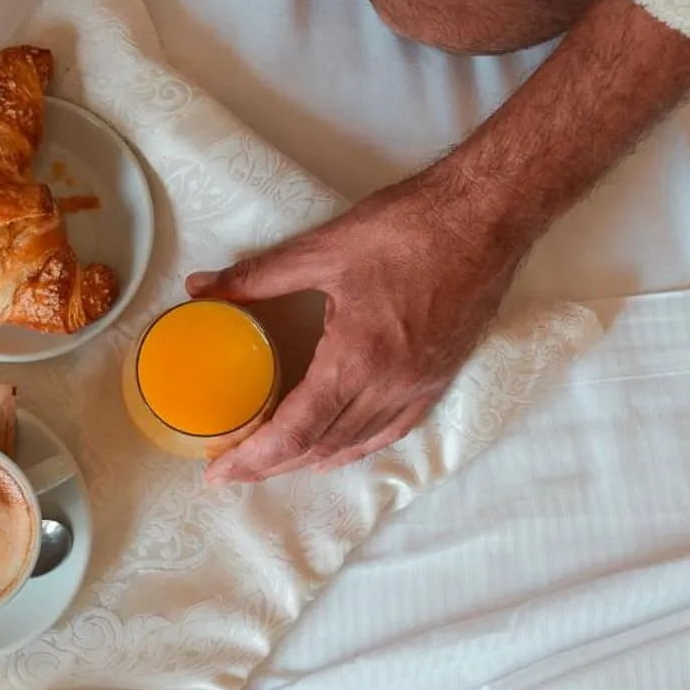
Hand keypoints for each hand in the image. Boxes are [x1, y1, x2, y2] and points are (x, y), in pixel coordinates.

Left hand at [186, 167, 532, 483]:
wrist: (488, 217)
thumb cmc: (410, 228)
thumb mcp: (324, 249)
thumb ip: (257, 277)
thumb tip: (201, 288)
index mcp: (357, 359)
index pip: (296, 430)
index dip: (255, 458)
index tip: (219, 473)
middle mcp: (390, 385)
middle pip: (322, 446)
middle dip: (274, 466)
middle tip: (234, 471)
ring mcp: (419, 386)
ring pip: (357, 443)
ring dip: (312, 460)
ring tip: (275, 465)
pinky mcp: (438, 377)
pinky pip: (392, 429)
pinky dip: (358, 446)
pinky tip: (339, 449)